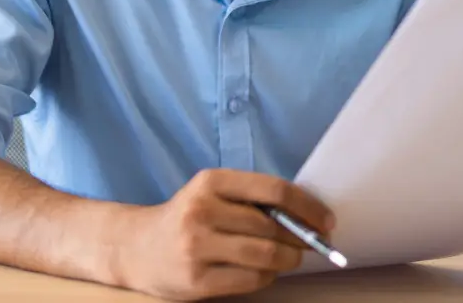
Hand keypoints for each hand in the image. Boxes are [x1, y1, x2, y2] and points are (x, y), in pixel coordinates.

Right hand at [110, 169, 333, 300]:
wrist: (135, 248)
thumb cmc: (187, 218)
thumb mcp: (213, 194)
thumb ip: (253, 199)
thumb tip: (308, 215)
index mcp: (211, 182)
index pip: (274, 190)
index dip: (308, 206)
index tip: (327, 219)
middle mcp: (201, 211)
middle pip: (272, 227)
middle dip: (302, 238)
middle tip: (314, 243)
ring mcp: (196, 248)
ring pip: (266, 256)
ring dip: (289, 259)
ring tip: (291, 258)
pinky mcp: (195, 281)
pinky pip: (251, 281)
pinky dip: (267, 277)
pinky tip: (264, 271)